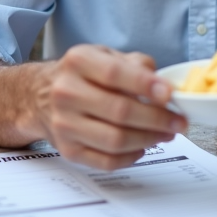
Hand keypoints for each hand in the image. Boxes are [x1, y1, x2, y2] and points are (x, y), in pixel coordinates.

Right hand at [32, 45, 187, 170]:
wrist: (38, 96)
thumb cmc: (81, 75)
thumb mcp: (103, 55)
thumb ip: (135, 64)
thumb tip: (163, 87)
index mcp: (78, 62)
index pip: (114, 74)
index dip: (145, 85)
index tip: (169, 94)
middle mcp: (66, 92)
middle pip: (119, 111)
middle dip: (157, 119)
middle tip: (178, 122)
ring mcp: (64, 124)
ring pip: (115, 140)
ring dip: (148, 139)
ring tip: (165, 134)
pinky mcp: (67, 150)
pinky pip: (106, 161)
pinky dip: (131, 157)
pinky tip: (143, 147)